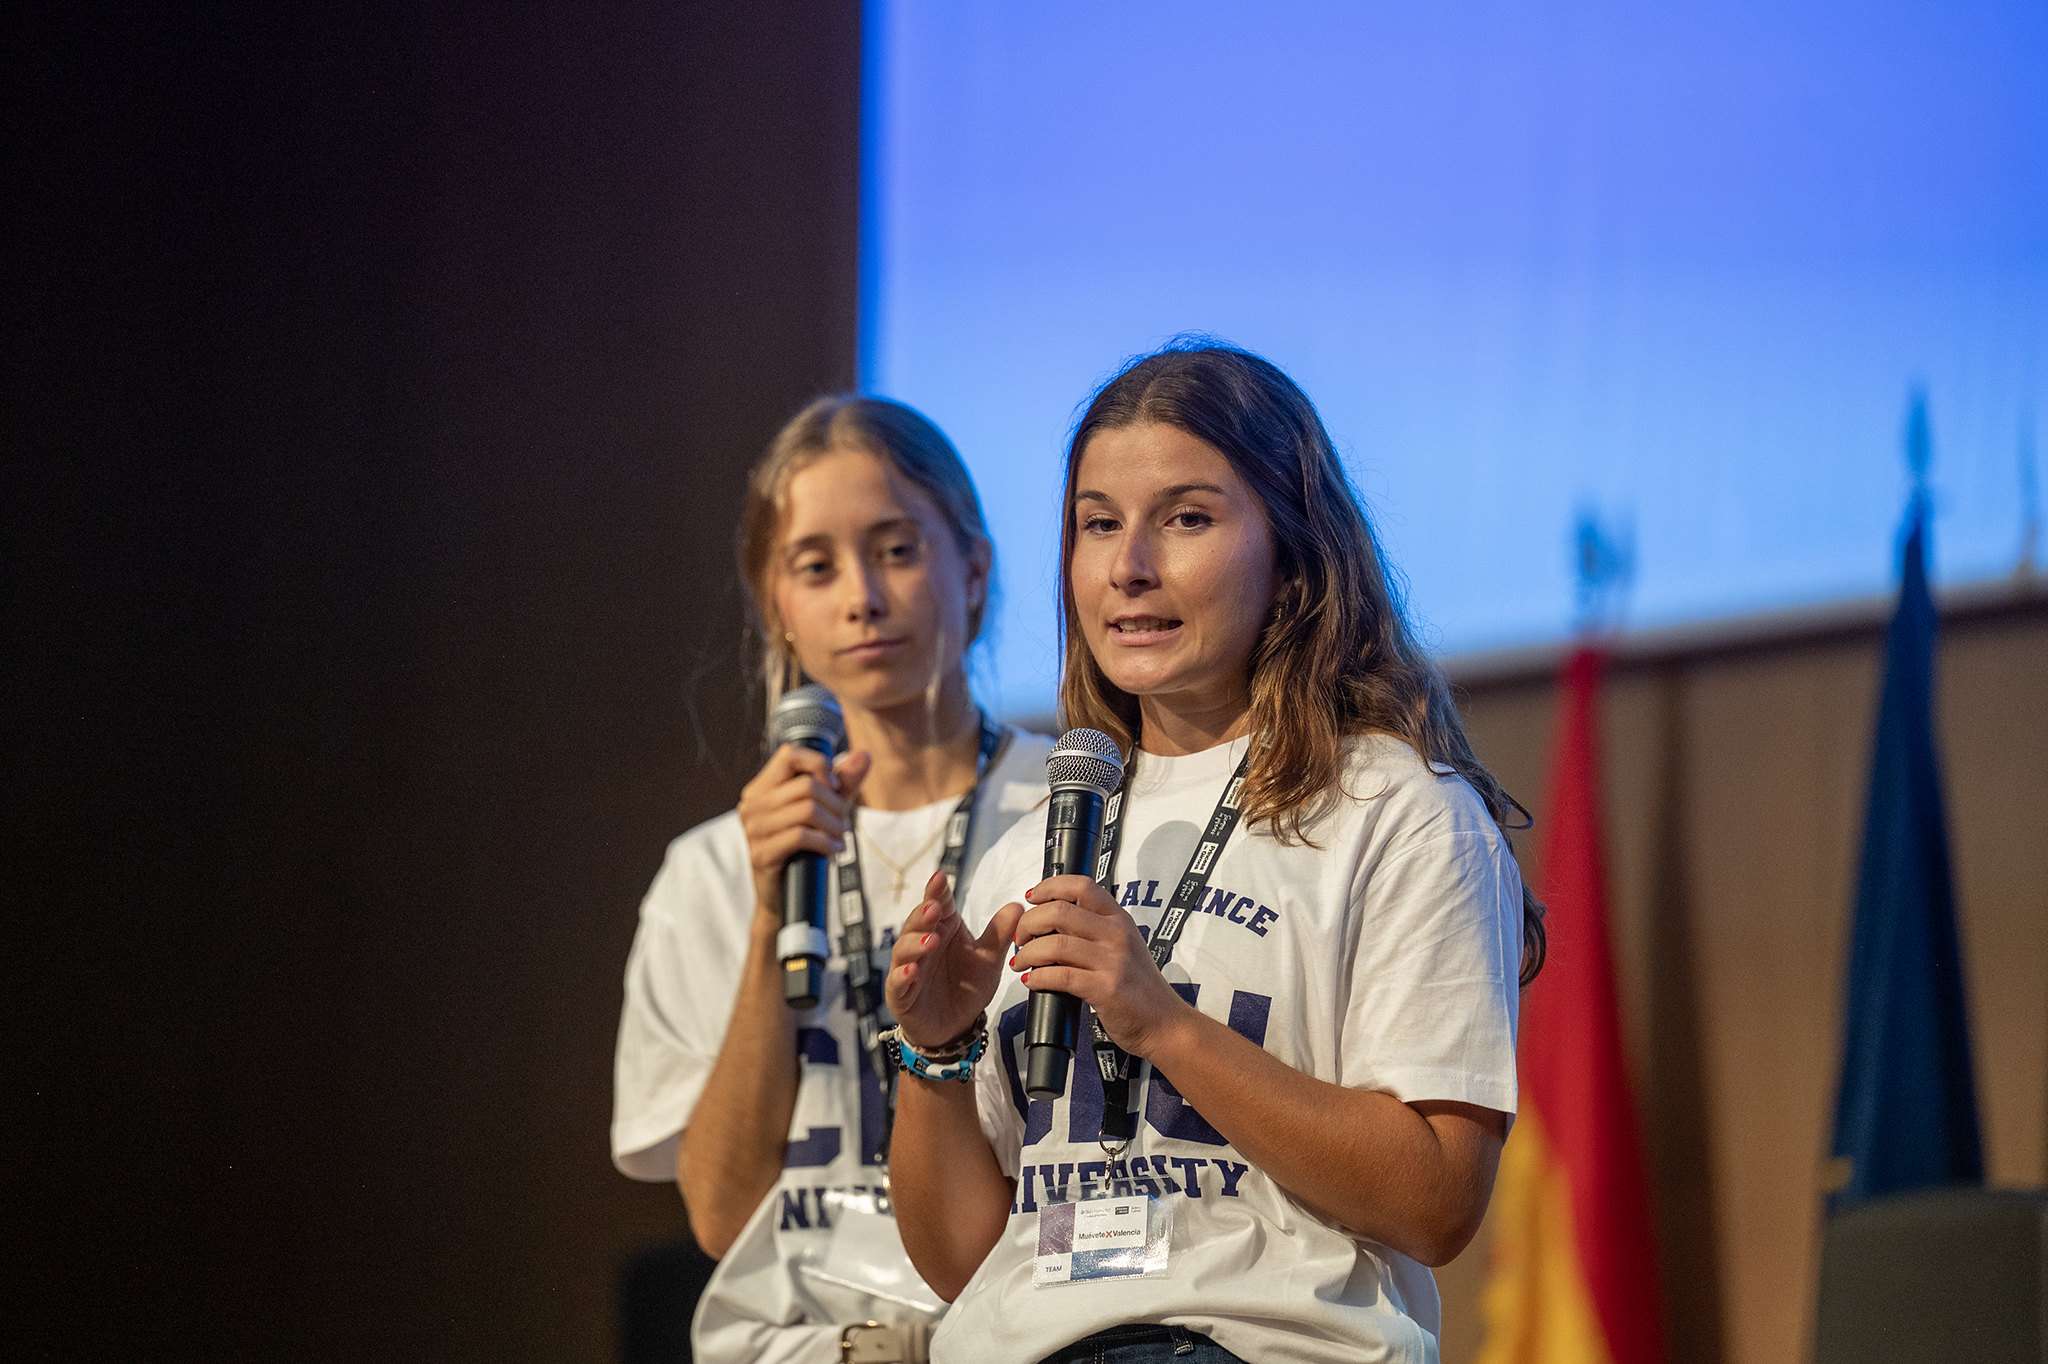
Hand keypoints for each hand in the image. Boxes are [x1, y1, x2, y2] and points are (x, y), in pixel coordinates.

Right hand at [736, 743, 872, 919]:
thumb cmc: (804, 851)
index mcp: (761, 788)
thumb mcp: (827, 811)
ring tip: (839, 838)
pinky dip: (826, 843)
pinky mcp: (761, 853)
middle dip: (836, 804)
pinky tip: (834, 851)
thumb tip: (863, 755)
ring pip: (807, 810)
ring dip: (834, 825)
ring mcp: (754, 830)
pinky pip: (801, 836)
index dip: (819, 765)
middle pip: (807, 785)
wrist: (786, 900)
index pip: (790, 754)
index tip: (835, 788)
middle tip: (843, 823)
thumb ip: (843, 783)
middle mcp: (752, 805)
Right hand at [886, 870, 1021, 1051]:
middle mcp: (922, 944)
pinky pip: (898, 982)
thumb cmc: (967, 985)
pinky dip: (903, 975)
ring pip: (905, 950)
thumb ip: (1000, 934)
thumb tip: (1018, 905)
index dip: (937, 891)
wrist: (956, 1026)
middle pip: (917, 923)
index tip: (940, 877)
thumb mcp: (988, 959)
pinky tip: (912, 970)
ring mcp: (908, 967)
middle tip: (934, 908)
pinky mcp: (901, 993)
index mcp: (943, 929)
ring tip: (930, 940)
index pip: (938, 904)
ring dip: (915, 943)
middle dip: (924, 914)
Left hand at [1010, 874, 1194, 1058]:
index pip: (1081, 886)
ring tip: (1021, 962)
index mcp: (1119, 919)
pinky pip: (1060, 976)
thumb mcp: (1123, 946)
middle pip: (1059, 911)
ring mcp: (1113, 961)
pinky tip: (1032, 981)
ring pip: (1055, 944)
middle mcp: (1117, 934)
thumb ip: (1095, 929)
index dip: (1049, 887)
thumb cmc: (1138, 986)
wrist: (1164, 1023)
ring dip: (1028, 953)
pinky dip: (1038, 977)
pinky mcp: (1106, 988)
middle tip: (1021, 939)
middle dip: (1029, 923)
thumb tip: (1051, 917)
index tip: (1031, 898)